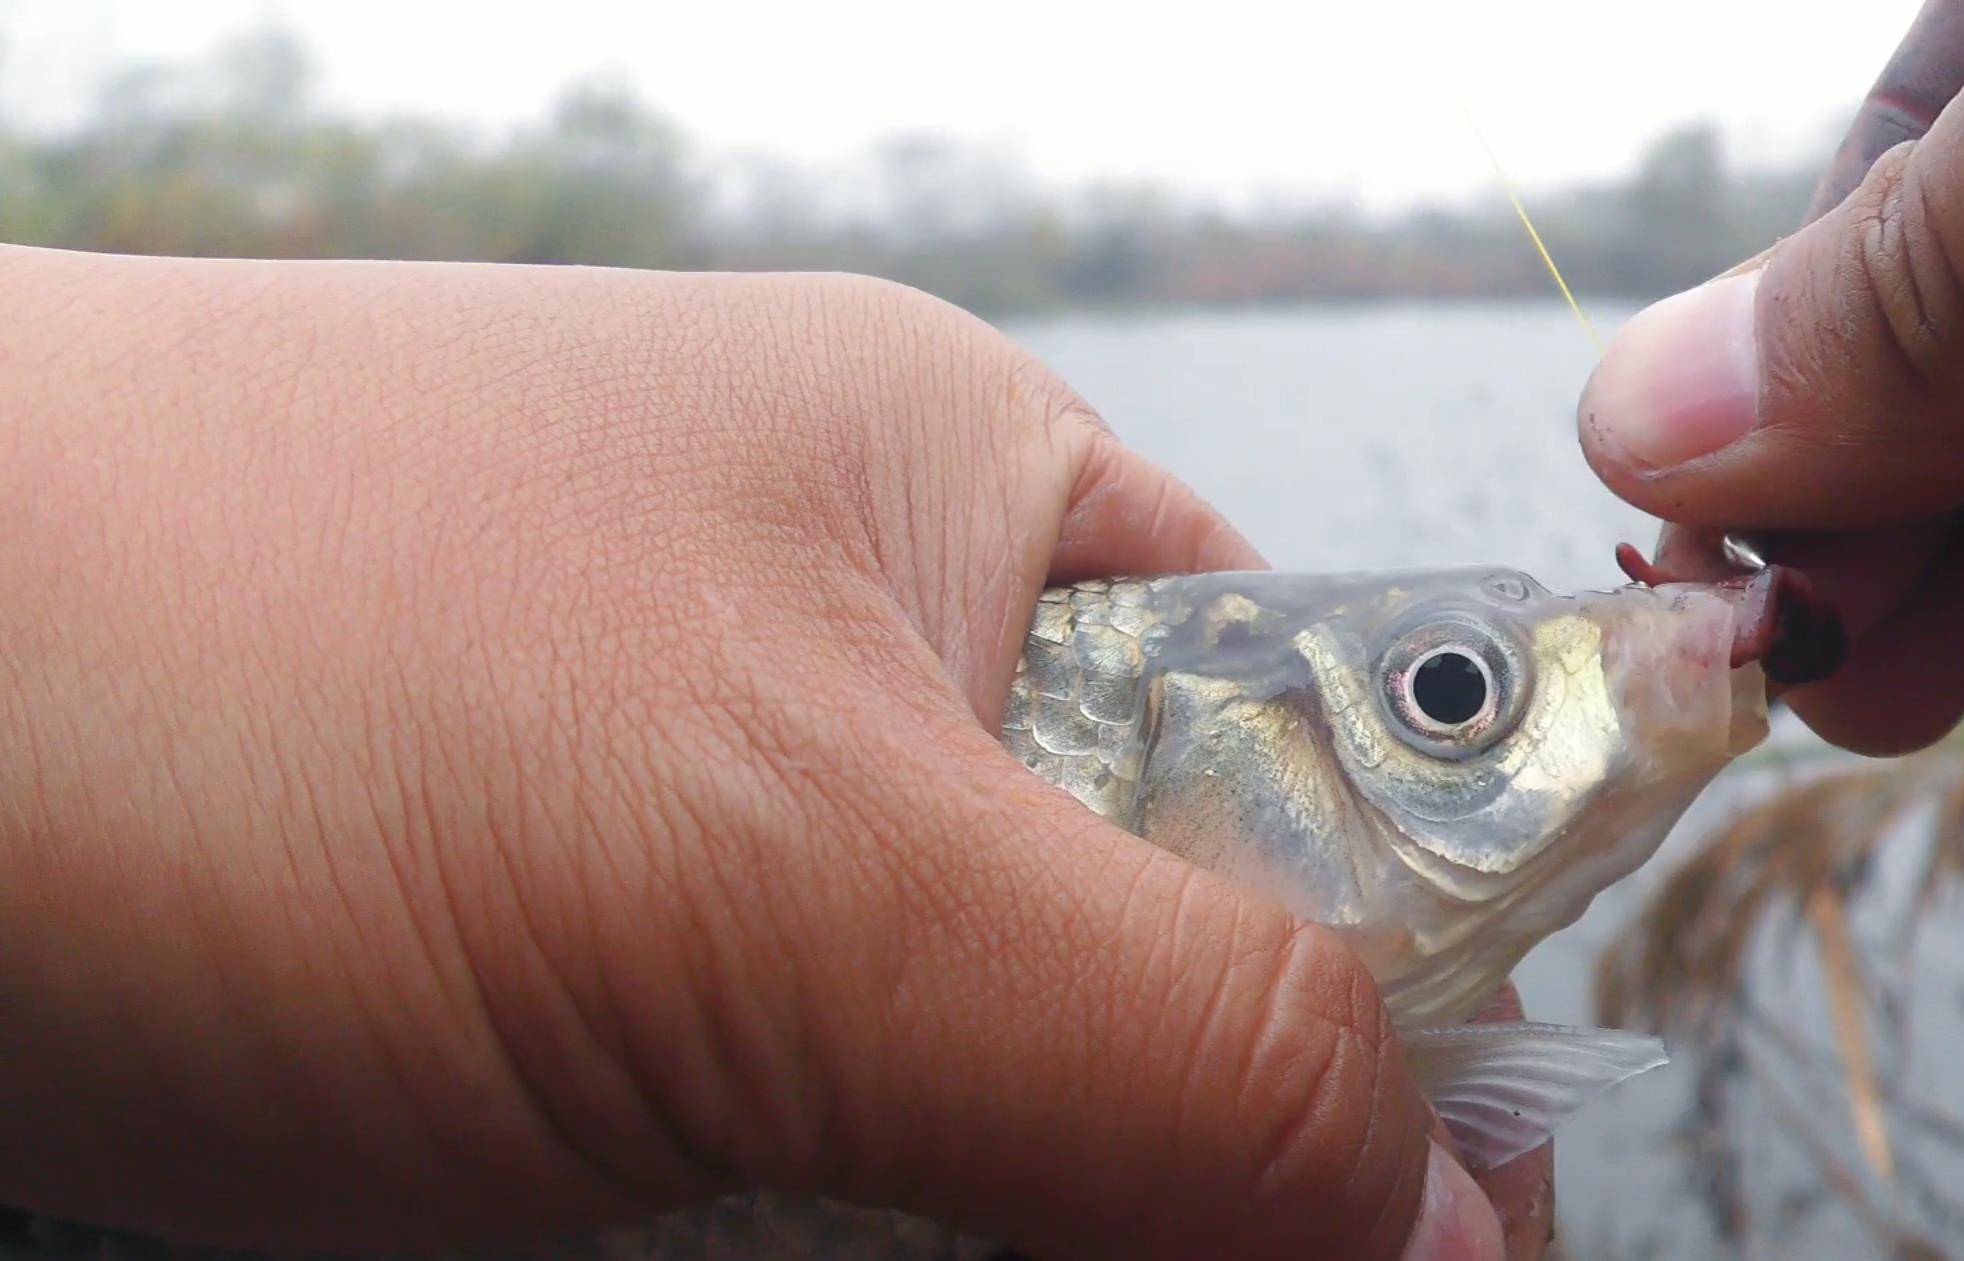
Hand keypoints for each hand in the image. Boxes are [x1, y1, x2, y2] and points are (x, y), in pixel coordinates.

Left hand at [0, 246, 1536, 1260]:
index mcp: (985, 510)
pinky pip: (780, 1169)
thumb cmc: (252, 683)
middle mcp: (860, 658)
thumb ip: (1182, 1042)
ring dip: (937, 1226)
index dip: (1414, 995)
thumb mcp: (791, 873)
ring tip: (733, 1223)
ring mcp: (694, 831)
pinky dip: (790, 1246)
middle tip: (977, 1233)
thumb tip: (1464, 1221)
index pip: (1338, 754)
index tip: (1433, 1233)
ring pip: (955, 1107)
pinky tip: (677, 1247)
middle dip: (1139, 1176)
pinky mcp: (553, 989)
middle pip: (1151, 970)